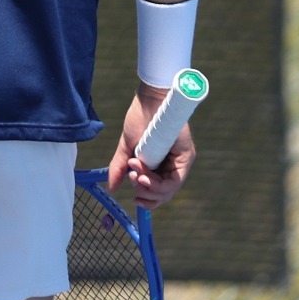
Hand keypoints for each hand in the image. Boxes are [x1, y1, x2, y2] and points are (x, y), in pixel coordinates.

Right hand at [105, 85, 194, 208]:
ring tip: (135, 173)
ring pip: (168, 191)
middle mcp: (174, 166)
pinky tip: (142, 176)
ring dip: (148, 188)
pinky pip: (173, 182)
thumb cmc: (140, 119)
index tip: (134, 198)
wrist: (149, 100)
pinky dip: (156, 184)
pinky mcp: (186, 157)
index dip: (146, 199)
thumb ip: (120, 168)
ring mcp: (181, 162)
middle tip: (132, 178)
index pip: (158, 192)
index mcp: (161, 165)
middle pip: (163, 195)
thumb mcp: (127, 149)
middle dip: (145, 193)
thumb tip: (112, 188)